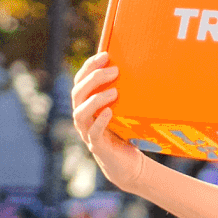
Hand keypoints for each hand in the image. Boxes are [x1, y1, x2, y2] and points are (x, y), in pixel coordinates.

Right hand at [71, 52, 146, 192]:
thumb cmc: (125, 131)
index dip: (89, 66)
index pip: (80, 80)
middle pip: (77, 93)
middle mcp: (83, 117)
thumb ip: (122, 91)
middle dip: (94, 79)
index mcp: (86, 104)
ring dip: (95, 99)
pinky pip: (93, 133)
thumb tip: (139, 64)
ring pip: (80, 113)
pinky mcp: (97, 146)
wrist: (128, 163)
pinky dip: (100, 121)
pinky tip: (110, 112)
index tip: (105, 55)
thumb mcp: (123, 108)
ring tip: (114, 92)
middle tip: (114, 71)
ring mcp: (87, 132)